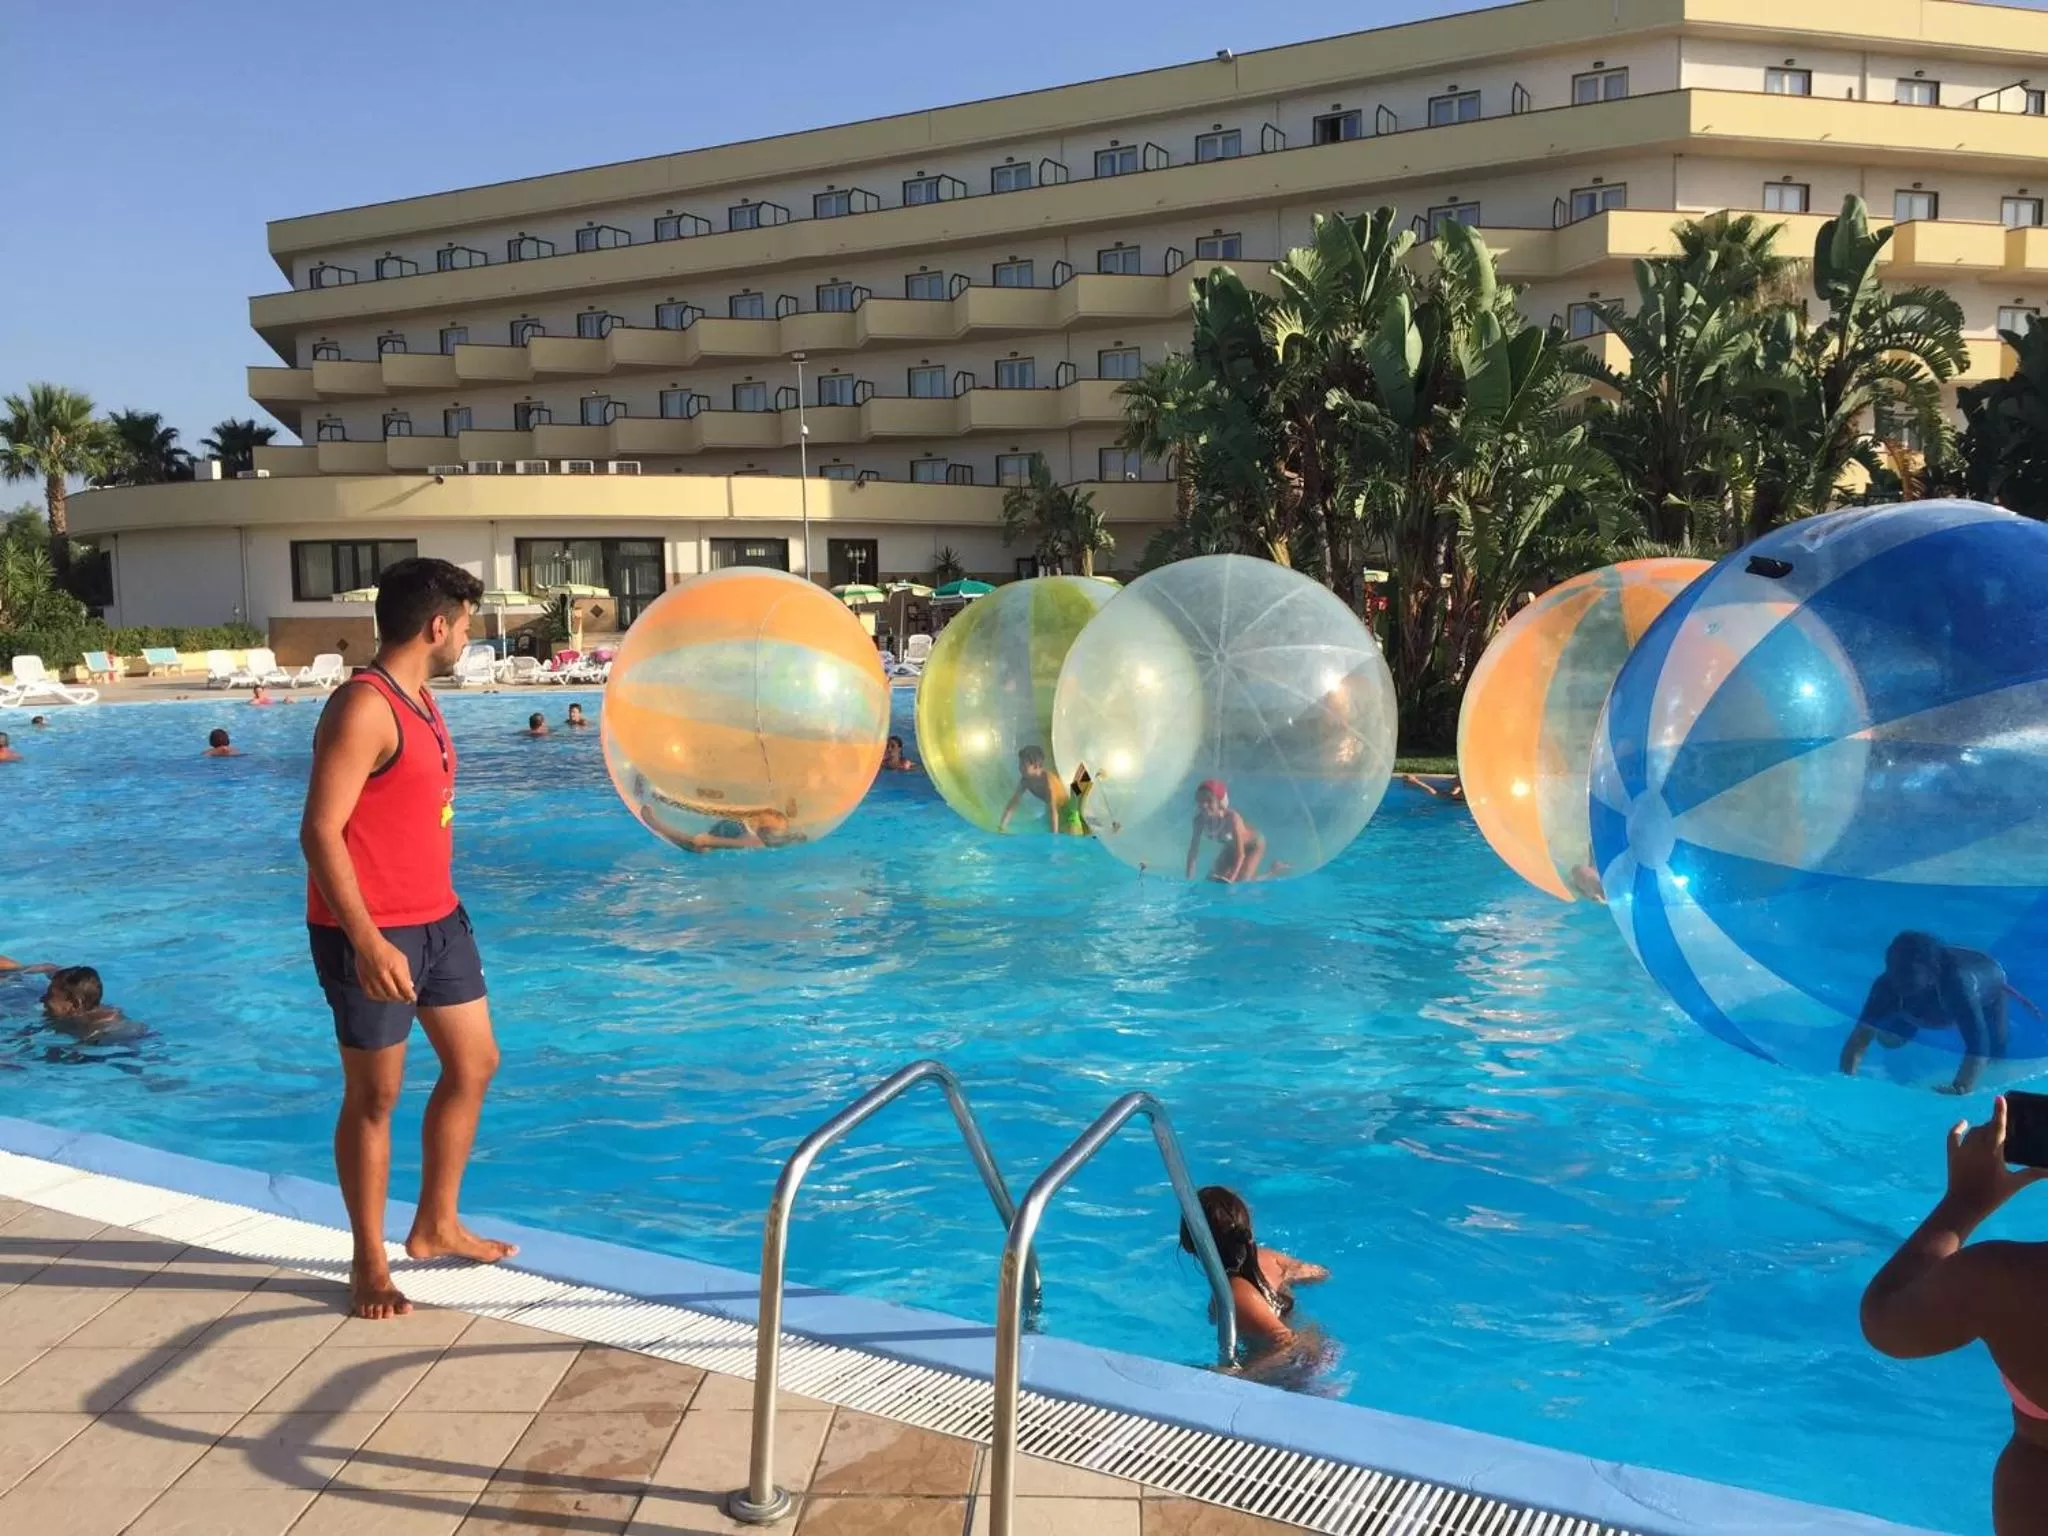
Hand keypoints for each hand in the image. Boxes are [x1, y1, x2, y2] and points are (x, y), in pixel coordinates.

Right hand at [354, 936, 415, 1002]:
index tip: (413, 999)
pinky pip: (371, 995)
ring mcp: (372, 979)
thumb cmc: (388, 951)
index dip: (410, 995)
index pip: (404, 987)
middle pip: (394, 994)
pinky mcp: (363, 981)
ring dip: (391, 999)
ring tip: (395, 998)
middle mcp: (383, 975)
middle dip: (402, 998)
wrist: (368, 945)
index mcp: (394, 968)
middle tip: (405, 999)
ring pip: (383, 996)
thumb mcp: (402, 959)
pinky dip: (378, 998)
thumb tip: (410, 986)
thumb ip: (406, 973)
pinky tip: (383, 996)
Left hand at [1943, 1097, 2047, 1219]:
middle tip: (2005, 1133)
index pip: (1997, 1126)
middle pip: (1987, 1128)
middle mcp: (1976, 1146)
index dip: (1999, 1111)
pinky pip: (1953, 1135)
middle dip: (1995, 1127)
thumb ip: (2033, 1174)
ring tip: (1992, 1134)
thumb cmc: (1993, 1195)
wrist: (1965, 1205)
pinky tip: (1964, 1123)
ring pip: (1973, 1132)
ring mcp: (1963, 1149)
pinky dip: (1959, 1128)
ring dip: (1982, 1130)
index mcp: (1993, 1152)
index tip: (1999, 1098)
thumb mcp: (2015, 1184)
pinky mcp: (1952, 1153)